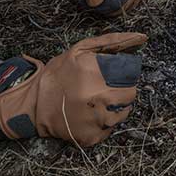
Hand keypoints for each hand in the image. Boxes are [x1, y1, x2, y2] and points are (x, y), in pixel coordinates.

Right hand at [0, 32, 148, 145]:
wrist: (33, 105)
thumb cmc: (59, 74)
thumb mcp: (81, 50)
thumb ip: (113, 42)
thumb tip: (141, 37)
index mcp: (96, 73)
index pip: (131, 76)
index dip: (126, 75)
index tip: (116, 75)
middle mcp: (98, 98)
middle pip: (130, 95)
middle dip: (123, 90)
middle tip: (107, 88)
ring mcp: (96, 120)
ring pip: (124, 113)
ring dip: (116, 107)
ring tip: (97, 101)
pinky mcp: (92, 137)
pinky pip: (111, 129)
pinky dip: (105, 122)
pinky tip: (91, 114)